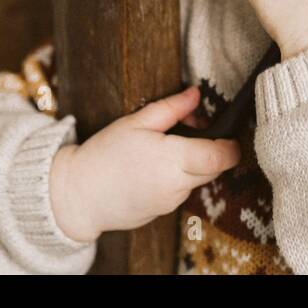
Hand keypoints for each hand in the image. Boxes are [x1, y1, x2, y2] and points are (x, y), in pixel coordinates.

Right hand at [49, 84, 240, 242]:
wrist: (77, 196)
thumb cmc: (103, 156)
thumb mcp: (135, 122)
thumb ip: (171, 108)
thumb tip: (195, 94)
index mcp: (173, 159)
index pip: (221, 157)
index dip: (230, 147)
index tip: (228, 136)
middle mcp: (176, 184)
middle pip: (214, 169)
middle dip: (211, 152)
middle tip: (189, 134)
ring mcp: (170, 202)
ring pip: (196, 181)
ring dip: (191, 166)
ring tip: (164, 151)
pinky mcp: (161, 213)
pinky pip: (180, 193)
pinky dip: (176, 180)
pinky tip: (153, 170)